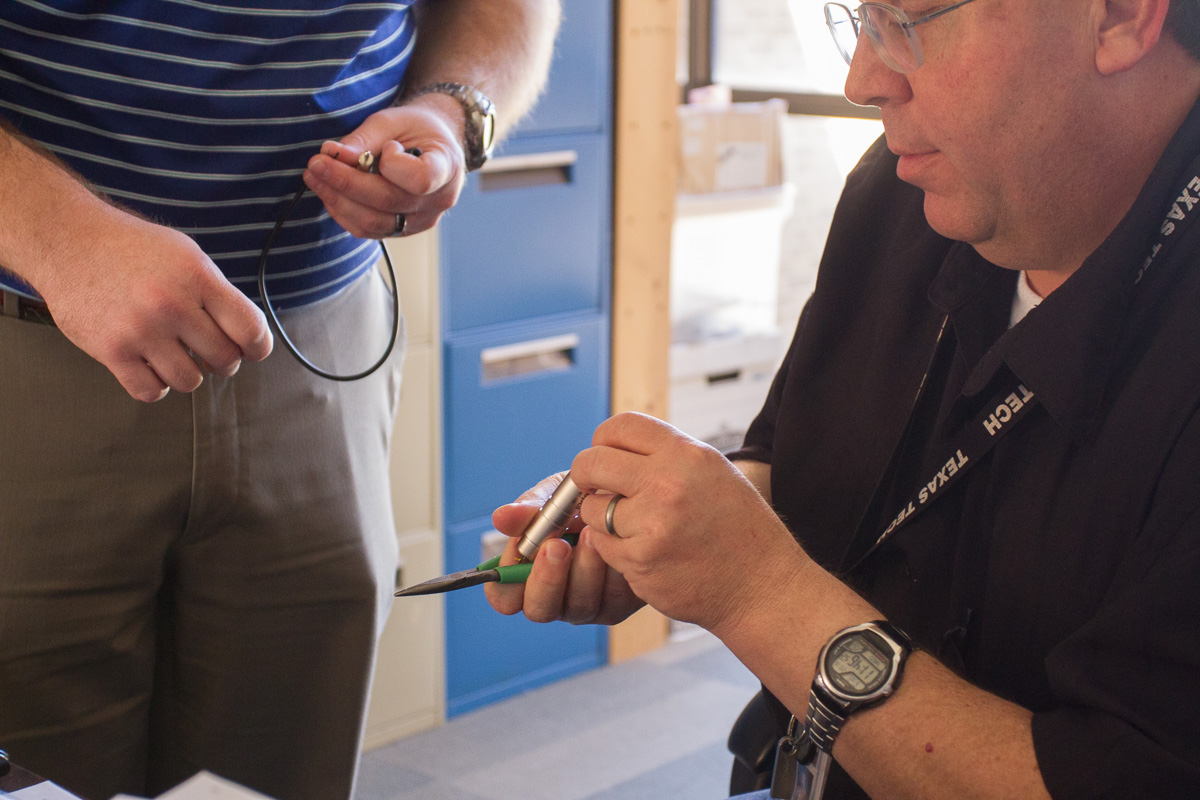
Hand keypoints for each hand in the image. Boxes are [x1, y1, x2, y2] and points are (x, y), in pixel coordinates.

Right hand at [38, 204, 271, 402]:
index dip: (258, 346)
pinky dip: (156, 385)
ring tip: (177, 355)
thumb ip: (217, 293)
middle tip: (209, 351)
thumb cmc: (133, 249)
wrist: (69, 241)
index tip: (253, 350)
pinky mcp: (110, 350)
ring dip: (189, 373)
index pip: (249, 328)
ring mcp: (139, 330)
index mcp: (197, 277)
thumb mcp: (187, 255)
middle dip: (224, 361)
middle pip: (224, 360)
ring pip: (189, 381)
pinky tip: (151, 365)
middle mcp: (171, 304)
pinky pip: (150, 392)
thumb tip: (249, 337)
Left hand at [302, 99, 466, 238]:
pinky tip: (329, 192)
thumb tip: (332, 154)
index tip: (385, 147)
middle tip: (316, 164)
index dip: (394, 165)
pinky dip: (344, 212)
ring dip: (338, 200)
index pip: (420, 179)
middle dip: (345, 182)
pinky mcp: (402, 230)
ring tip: (315, 176)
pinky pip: (368, 230)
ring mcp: (421, 221)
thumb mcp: (394, 121)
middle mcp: (438, 201)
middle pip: (387, 201)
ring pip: (373, 222)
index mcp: (446, 168)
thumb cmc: (416, 129)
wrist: (432, 146)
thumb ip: (364, 139)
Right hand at [484, 472, 645, 624]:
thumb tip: (500, 517)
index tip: (520, 546)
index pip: (504, 597)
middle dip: (547, 578)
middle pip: (539, 609)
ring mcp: (585, 604)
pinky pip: (612, 599)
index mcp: (527, 576)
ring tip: (593, 533)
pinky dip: (613, 570)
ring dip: (584, 569)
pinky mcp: (617, 605)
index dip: (506, 579)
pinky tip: (617, 542)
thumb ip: (528, 511)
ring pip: (578, 606)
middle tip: (558, 546)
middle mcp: (553, 597)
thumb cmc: (581, 501)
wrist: (626, 498)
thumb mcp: (553, 498)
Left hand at [569, 412, 806, 634]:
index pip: (620, 426)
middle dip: (585, 475)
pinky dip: (613, 548)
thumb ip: (665, 454)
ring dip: (600, 517)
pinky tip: (644, 550)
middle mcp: (667, 484)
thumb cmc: (737, 527)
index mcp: (685, 454)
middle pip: (591, 463)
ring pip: (590, 508)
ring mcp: (651, 525)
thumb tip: (612, 446)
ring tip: (632, 526)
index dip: (603, 440)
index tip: (604, 456)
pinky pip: (602, 545)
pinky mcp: (640, 561)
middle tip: (593, 487)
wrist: (761, 585)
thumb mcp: (712, 471)